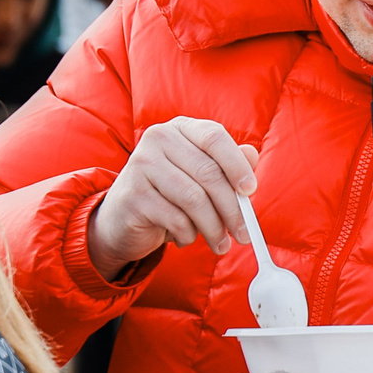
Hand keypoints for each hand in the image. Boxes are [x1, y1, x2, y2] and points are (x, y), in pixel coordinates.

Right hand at [87, 117, 259, 280]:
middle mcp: (158, 139)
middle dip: (232, 208)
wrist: (120, 218)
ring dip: (213, 228)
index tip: (251, 191)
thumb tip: (252, 155)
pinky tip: (185, 238)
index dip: (237, 164)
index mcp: (179, 128)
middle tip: (243, 234)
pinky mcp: (134, 195)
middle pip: (208, 172)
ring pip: (194, 199)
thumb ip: (225, 164)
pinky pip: (176, 219)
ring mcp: (141, 165)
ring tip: (220, 244)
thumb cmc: (168, 194)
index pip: (214, 136)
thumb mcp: (198, 176)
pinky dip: (188, 235)